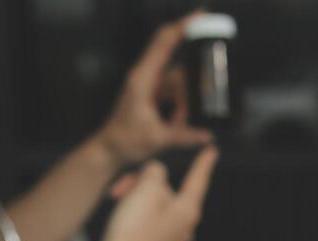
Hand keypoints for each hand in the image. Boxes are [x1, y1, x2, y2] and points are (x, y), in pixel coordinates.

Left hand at [96, 13, 213, 166]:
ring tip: (178, 123)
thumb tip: (208, 135)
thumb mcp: (157, 139)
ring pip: (178, 83)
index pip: (165, 41)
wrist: (109, 149)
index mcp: (143, 78)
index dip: (184, 25)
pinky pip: (174, 93)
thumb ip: (185, 136)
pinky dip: (180, 106)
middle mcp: (146, 76)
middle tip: (198, 100)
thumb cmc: (125, 140)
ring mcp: (150, 84)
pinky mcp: (152, 93)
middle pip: (179, 67)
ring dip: (184, 102)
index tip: (203, 15)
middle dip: (192, 85)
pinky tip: (177, 122)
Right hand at [96, 147, 218, 240]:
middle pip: (167, 190)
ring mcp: (169, 239)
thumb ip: (156, 173)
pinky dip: (134, 211)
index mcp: (188, 211)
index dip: (204, 163)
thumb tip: (156, 176)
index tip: (212, 152)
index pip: (198, 180)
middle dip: (144, 182)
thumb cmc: (132, 232)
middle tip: (125, 186)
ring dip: (135, 196)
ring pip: (153, 203)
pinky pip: (147, 219)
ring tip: (118, 201)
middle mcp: (184, 226)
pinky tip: (121, 215)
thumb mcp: (146, 189)